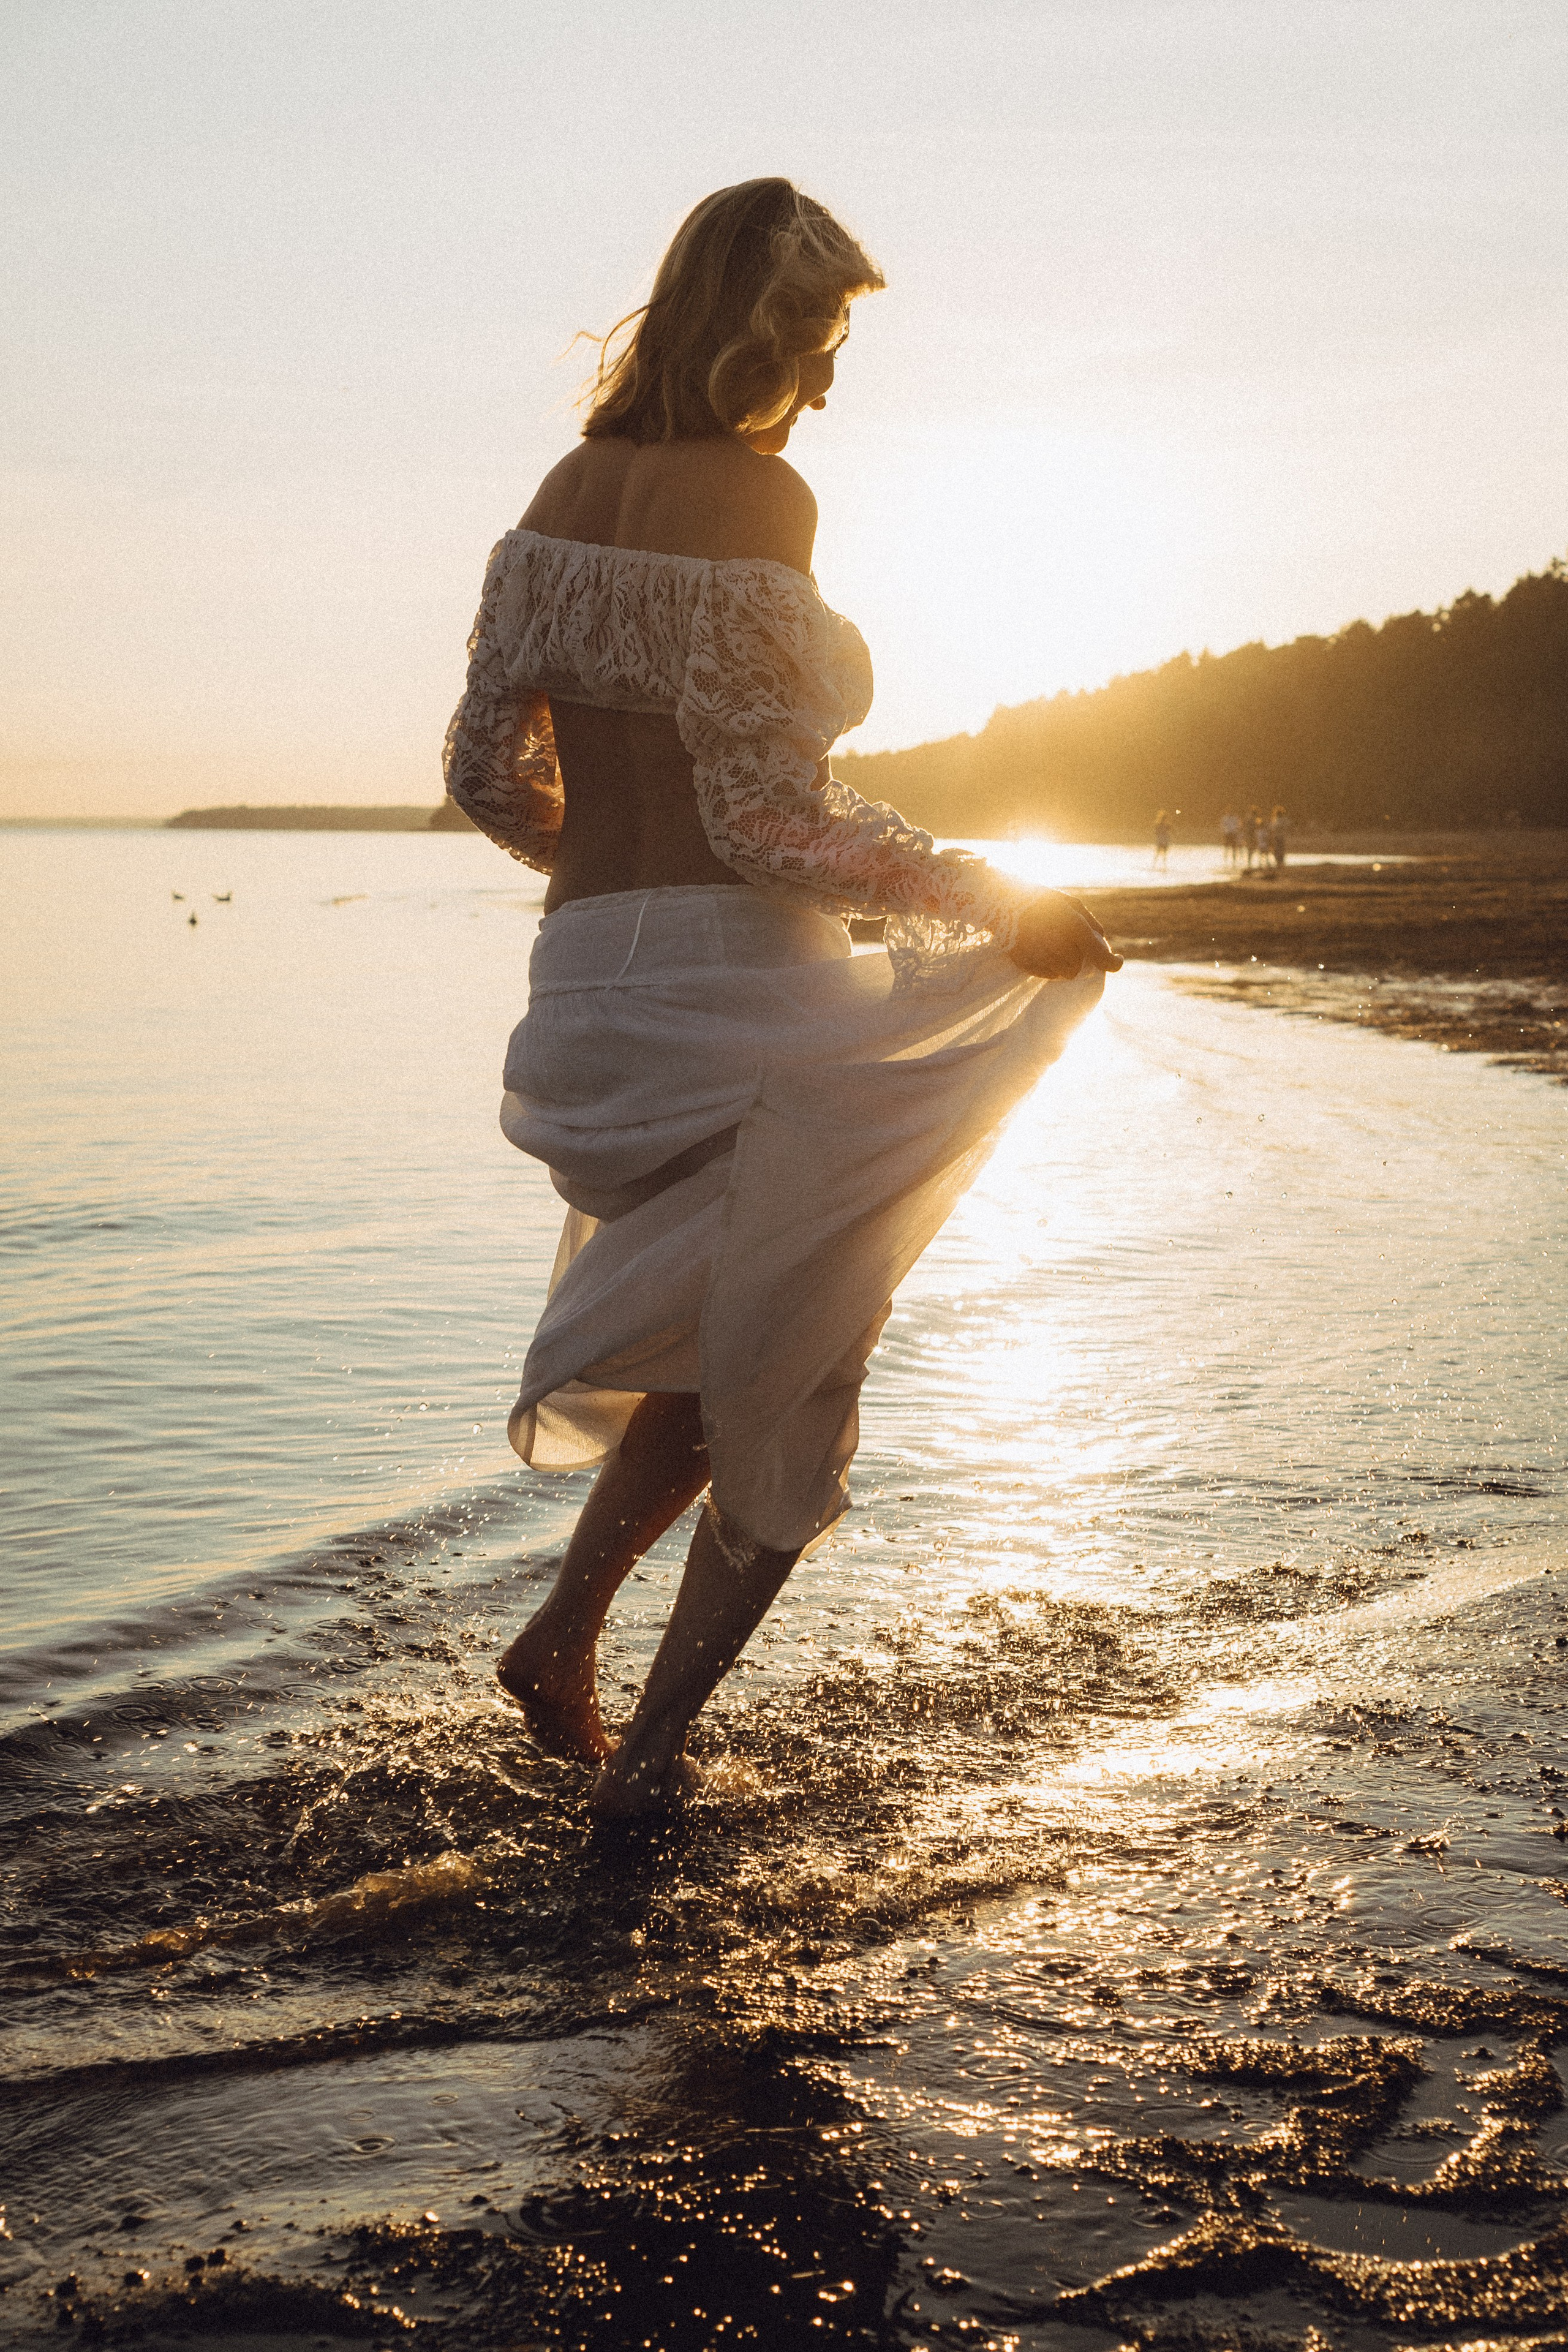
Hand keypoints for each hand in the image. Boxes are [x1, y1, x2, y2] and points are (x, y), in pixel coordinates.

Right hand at [1008, 891, 1122, 979]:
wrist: (1000, 902)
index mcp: (1074, 929)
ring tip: (1053, 945)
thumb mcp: (1068, 902)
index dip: (1114, 964)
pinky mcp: (1027, 965)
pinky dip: (1049, 966)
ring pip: (1065, 974)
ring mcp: (1043, 959)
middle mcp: (1060, 948)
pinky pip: (1048, 974)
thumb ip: (1089, 921)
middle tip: (1068, 942)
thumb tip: (1102, 938)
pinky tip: (1041, 949)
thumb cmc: (1038, 898)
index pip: (1101, 958)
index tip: (1117, 960)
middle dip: (1079, 957)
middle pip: (1080, 968)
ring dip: (1064, 963)